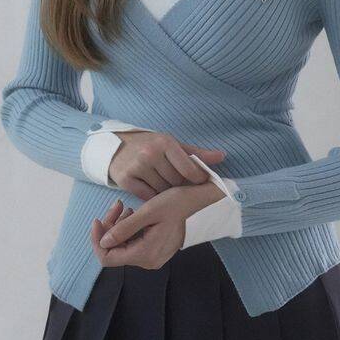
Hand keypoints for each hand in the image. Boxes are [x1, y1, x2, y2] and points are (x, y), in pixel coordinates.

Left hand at [91, 184, 219, 268]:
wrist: (195, 200)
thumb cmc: (174, 203)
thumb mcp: (147, 212)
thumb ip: (123, 229)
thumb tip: (102, 242)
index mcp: (145, 254)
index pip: (108, 258)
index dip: (97, 240)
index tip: (97, 219)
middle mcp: (148, 261)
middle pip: (115, 251)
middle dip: (109, 228)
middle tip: (116, 206)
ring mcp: (152, 257)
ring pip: (123, 246)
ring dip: (118, 226)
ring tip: (126, 208)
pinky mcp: (154, 250)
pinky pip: (133, 243)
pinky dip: (128, 229)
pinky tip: (133, 214)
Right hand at [107, 130, 225, 200]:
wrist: (117, 147)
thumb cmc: (150, 146)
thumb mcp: (172, 145)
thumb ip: (196, 154)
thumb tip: (222, 156)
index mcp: (165, 142)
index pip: (189, 169)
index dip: (197, 178)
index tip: (198, 180)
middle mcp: (150, 154)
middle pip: (176, 182)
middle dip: (178, 184)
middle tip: (174, 180)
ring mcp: (137, 167)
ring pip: (163, 191)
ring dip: (165, 192)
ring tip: (161, 182)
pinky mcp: (126, 179)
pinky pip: (148, 197)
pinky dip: (152, 196)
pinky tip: (150, 188)